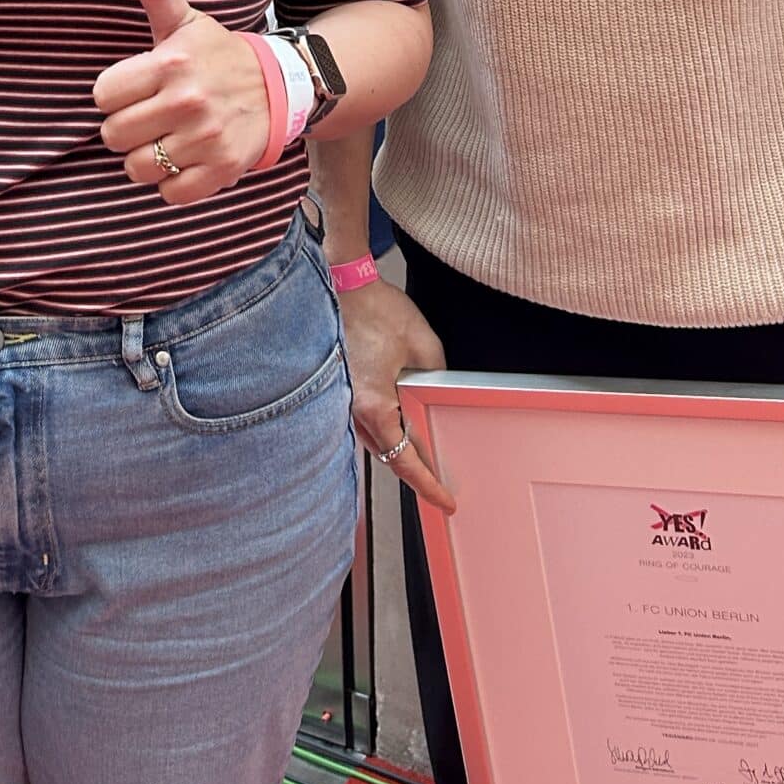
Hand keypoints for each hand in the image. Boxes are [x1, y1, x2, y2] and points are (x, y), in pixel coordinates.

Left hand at [92, 0, 270, 204]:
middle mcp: (188, 101)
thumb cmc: (216, 54)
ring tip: (167, 138)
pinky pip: (170, 193)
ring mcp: (206, 138)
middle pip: (113, 135)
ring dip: (147, 158)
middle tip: (151, 115)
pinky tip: (186, 159)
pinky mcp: (221, 170)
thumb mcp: (183, 20)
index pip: (103, 95)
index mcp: (170, 63)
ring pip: (137, 168)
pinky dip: (173, 183)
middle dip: (127, 128)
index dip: (115, 94)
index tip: (135, 88)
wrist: (280, 88)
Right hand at [340, 279, 454, 513]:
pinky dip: (382, 429)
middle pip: (387, 456)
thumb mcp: (425, 346)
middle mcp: (352, 410)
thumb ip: (435, 380)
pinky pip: (362, 420)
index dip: (428, 484)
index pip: (405, 459)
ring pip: (373, 440)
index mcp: (374, 406)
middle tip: (440, 484)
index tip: (446, 501)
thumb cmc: (376, 309)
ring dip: (396, 449)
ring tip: (424, 455)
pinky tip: (398, 422)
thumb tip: (436, 397)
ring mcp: (341, 400)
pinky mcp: (338, 387)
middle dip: (414, 471)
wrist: (342, 282)